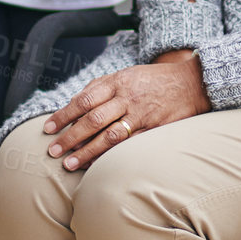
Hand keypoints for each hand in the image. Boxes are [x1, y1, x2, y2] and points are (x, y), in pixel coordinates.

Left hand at [42, 55, 210, 170]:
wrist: (192, 83)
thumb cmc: (155, 80)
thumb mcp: (127, 74)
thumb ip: (101, 86)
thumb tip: (75, 102)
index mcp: (117, 81)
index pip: (83, 100)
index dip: (63, 115)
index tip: (48, 128)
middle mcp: (127, 97)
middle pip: (92, 119)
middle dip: (69, 136)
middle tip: (53, 151)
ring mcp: (141, 114)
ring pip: (108, 135)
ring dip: (86, 151)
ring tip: (69, 164)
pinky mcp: (153, 129)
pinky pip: (127, 145)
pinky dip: (109, 156)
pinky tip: (96, 165)